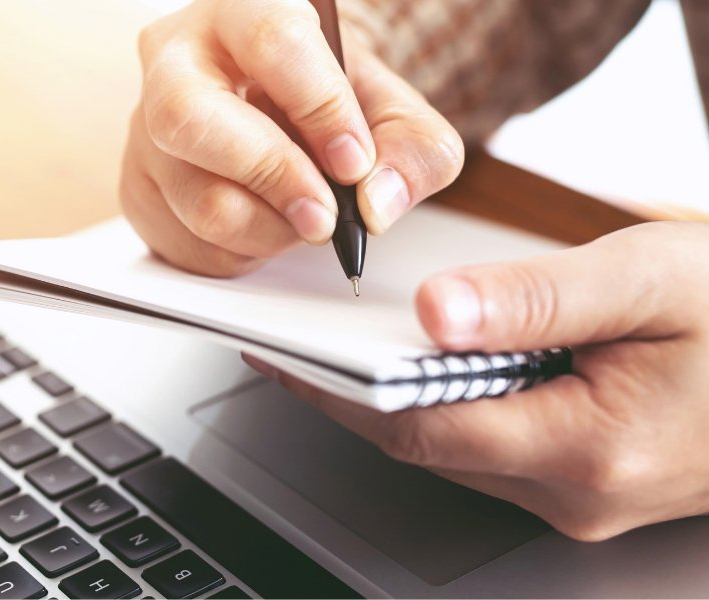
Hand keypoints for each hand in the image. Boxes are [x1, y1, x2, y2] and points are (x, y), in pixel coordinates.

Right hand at [121, 0, 462, 275]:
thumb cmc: (326, 105)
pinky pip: (191, 243)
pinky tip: (266, 222)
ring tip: (303, 217)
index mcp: (242, 14)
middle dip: (273, 178)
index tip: (354, 163)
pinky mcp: (139, 188)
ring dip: (271, 229)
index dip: (321, 109)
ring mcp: (146, 129)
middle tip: (324, 215)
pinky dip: (245, 251)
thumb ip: (412, 149)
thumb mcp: (391, 113)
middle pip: (192, 119)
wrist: (279, 122)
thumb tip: (377, 202)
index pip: (273, 44)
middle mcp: (176, 62)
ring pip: (200, 200)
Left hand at [245, 221, 708, 540]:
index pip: (419, 428)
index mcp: (588, 448)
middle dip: (355, 398)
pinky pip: (490, 447)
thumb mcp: (646, 280)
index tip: (286, 358)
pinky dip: (445, 408)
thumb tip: (435, 314)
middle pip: (428, 445)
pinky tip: (424, 368)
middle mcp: (578, 492)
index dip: (341, 393)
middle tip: (296, 348)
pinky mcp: (584, 480)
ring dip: (397, 403)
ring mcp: (581, 496)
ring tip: (343, 350)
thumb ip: (536, 299)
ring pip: (456, 450)